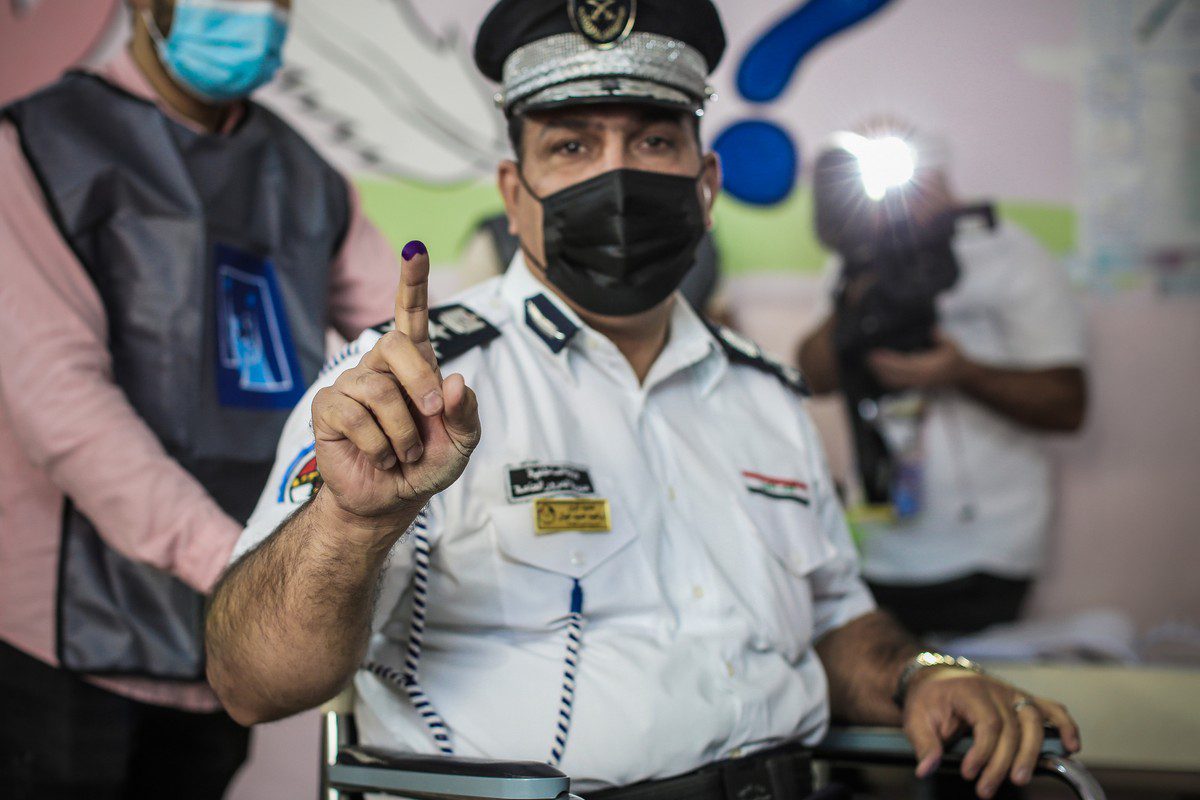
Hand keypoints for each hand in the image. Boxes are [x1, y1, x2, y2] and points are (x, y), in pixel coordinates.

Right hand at [311, 242, 480, 525]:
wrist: (391, 499)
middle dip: (419, 382)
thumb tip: (455, 381)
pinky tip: (379, 457)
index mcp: (415, 364)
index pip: (411, 314)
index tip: (415, 248)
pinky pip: (353, 416)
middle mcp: (380, 366)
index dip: (412, 281)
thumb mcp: (461, 442)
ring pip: (377, 390)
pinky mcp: (327, 408)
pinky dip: (377, 445)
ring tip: (402, 453)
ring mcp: (350, 384)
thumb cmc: (427, 462)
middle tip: (430, 417)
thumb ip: (464, 412)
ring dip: (401, 431)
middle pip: (394, 343)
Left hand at [868, 330, 969, 390]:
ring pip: (894, 382)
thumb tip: (933, 330)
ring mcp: (917, 384)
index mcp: (927, 369)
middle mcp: (920, 378)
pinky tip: (877, 372)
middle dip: (880, 368)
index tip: (876, 354)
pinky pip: (897, 385)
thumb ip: (942, 338)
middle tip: (867, 358)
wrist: (961, 375)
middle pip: (894, 376)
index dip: (888, 361)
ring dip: (880, 374)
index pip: (903, 366)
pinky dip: (885, 379)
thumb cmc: (954, 357)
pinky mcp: (914, 386)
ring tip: (869, 363)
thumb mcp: (952, 345)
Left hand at [903, 669, 1081, 798]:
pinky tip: (1071, 747)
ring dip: (1030, 753)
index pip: (987, 722)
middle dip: (1002, 763)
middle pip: (1012, 727)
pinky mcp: (1024, 700)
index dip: (983, 752)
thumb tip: (926, 768)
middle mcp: (996, 690)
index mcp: (970, 690)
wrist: (936, 679)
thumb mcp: (916, 718)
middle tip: (986, 789)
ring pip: (1033, 721)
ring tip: (1019, 779)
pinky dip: (1065, 726)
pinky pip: (1052, 709)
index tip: (969, 773)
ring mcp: (1013, 694)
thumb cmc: (929, 700)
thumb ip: (923, 743)